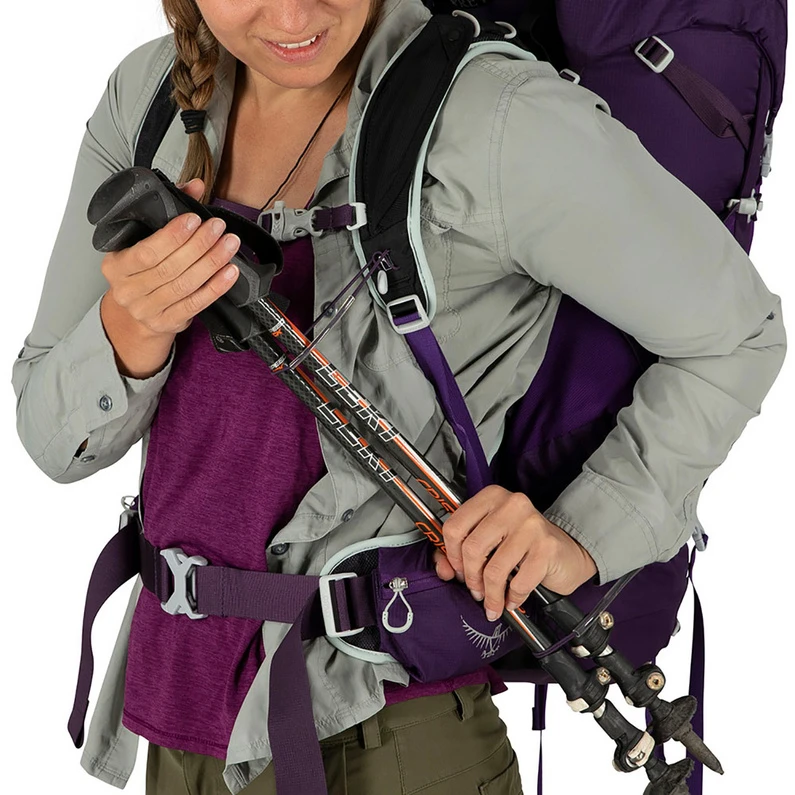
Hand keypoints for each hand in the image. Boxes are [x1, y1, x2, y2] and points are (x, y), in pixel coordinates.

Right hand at [99, 178, 241, 338]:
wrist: (138, 313)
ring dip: (212, 263)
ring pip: (185, 285)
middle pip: (169, 268)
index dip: (172, 236)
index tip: (194, 219)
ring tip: (229, 245)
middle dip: (198, 245)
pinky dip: (216, 287)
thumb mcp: (143, 240)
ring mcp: (146, 309)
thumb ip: (167, 210)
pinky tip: (229, 272)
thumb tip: (194, 186)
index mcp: (116, 264)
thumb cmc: (142, 269)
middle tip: (218, 228)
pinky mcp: (166, 322)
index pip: (146, 251)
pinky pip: (196, 304)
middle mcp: (127, 289)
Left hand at [433, 485, 597, 620]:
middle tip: (475, 590)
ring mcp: (531, 524)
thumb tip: (442, 569)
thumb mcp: (490, 541)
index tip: (457, 570)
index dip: (451, 555)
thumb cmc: (523, 545)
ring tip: (492, 602)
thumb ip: (460, 551)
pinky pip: (519, 582)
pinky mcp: (547, 546)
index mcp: (491, 497)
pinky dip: (512, 598)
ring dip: (491, 594)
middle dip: (470, 578)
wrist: (568, 552)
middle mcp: (511, 505)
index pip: (455, 526)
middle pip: (473, 548)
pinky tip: (511, 600)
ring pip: (495, 569)